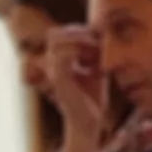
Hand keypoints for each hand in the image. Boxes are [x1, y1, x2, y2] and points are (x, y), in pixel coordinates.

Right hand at [44, 25, 110, 146]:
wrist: (89, 121)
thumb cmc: (92, 96)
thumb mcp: (95, 68)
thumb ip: (94, 52)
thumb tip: (101, 34)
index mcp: (57, 60)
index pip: (59, 33)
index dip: (77, 30)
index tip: (97, 39)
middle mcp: (51, 64)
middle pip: (54, 33)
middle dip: (76, 33)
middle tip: (96, 43)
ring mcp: (53, 70)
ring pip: (57, 42)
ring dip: (79, 42)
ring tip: (96, 53)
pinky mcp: (58, 79)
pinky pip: (62, 56)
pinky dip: (79, 52)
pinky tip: (93, 61)